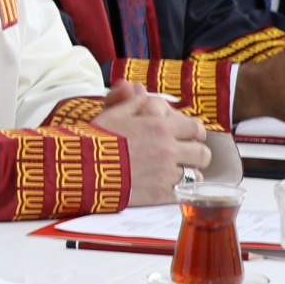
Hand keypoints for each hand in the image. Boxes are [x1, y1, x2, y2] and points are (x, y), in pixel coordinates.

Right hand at [93, 78, 210, 204]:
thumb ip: (133, 102)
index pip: (196, 129)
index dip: (195, 133)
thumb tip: (140, 89)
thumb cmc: (95, 140)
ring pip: (196, 176)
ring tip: (175, 174)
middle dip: (196, 155)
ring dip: (189, 174)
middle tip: (185, 157)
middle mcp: (169, 149)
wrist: (82, 169)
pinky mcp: (160, 194)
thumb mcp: (113, 114)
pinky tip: (168, 187)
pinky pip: (184, 193)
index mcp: (160, 126)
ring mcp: (166, 173)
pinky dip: (180, 190)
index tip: (189, 137)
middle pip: (202, 154)